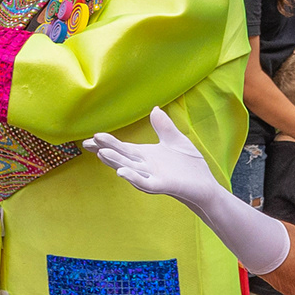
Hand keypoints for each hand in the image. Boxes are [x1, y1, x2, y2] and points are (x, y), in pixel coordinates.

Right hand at [86, 107, 293, 277]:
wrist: (206, 185)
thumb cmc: (190, 166)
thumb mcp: (176, 141)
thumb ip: (164, 126)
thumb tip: (155, 108)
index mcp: (145, 156)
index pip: (122, 148)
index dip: (107, 142)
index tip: (91, 137)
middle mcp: (145, 167)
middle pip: (121, 157)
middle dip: (105, 151)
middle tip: (88, 143)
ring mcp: (152, 177)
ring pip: (130, 169)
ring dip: (116, 162)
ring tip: (101, 154)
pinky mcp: (163, 186)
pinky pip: (145, 183)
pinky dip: (134, 178)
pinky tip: (122, 173)